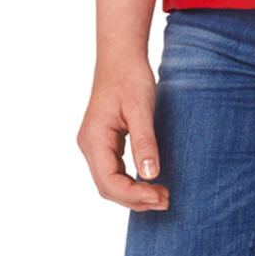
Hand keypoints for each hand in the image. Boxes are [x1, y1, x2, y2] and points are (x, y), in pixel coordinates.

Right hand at [77, 54, 170, 210]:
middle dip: (135, 198)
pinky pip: (113, 170)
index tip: (159, 196)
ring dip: (133, 193)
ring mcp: (94, 143)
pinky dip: (129, 181)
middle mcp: (89, 144)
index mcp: (94, 138)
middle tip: (165, 200)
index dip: (133, 195)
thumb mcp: (141, 108)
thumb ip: (144, 142)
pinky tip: (148, 182)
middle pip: (107, 186)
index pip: (109, 181)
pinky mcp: (103, 141)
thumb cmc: (130, 76)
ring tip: (161, 196)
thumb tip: (150, 175)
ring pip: (109, 181)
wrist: (121, 55)